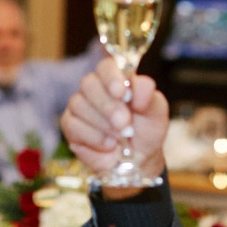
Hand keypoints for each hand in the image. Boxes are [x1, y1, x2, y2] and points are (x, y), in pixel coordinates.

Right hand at [63, 56, 168, 191]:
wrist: (139, 160)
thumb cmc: (146, 131)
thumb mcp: (156, 112)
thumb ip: (149, 95)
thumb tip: (137, 85)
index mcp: (116, 79)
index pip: (106, 66)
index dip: (112, 77)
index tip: (123, 94)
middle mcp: (95, 88)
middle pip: (89, 83)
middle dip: (108, 106)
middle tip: (125, 124)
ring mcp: (80, 106)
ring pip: (79, 104)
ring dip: (103, 124)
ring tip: (120, 137)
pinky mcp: (70, 125)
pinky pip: (73, 124)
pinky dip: (94, 137)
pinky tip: (108, 145)